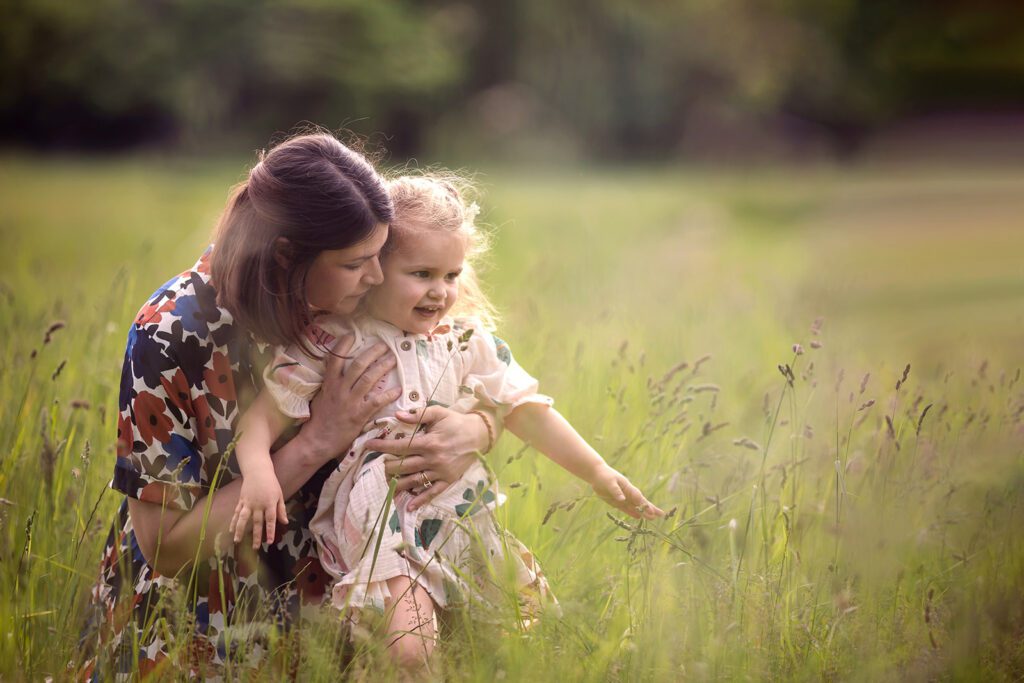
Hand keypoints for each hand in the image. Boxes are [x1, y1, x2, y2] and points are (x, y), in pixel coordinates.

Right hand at [230, 467, 288, 549]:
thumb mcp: (279, 495)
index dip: (270, 531)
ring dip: (240, 530)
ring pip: (243, 519)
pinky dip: (233, 522)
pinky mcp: (241, 501)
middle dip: (256, 535)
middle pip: (257, 522)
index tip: (269, 541)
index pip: (270, 520)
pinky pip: (236, 513)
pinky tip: (230, 530)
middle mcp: (258, 504)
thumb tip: (285, 522)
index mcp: (270, 503)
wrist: (258, 471)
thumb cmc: (271, 483)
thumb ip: (281, 510)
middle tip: (255, 547)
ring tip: (237, 541)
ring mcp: (248, 503)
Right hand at [296, 336, 401, 466]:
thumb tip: (338, 371)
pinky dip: (388, 394)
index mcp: (329, 383)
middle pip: (358, 365)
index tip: (352, 334)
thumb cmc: (319, 419)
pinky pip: (376, 401)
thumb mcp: (321, 396)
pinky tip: (398, 390)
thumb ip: (330, 384)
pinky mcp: (358, 415)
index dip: (343, 345)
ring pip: (369, 379)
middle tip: (384, 345)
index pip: (335, 359)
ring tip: (393, 359)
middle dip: (373, 352)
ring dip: (383, 367)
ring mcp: (350, 401)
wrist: (317, 441)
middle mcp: (340, 389)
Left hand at [367, 406, 490, 510]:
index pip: (400, 446)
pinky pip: (433, 492)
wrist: (480, 434)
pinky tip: (409, 506)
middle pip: (404, 466)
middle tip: (376, 466)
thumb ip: (418, 414)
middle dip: (387, 466)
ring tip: (386, 484)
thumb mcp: (439, 413)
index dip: (383, 446)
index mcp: (429, 442)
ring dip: (398, 484)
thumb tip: (397, 415)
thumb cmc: (457, 422)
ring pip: (414, 481)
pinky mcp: (448, 480)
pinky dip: (421, 500)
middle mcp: (433, 459)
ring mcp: (440, 472)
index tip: (368, 446)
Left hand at [587, 463, 663, 519]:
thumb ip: (616, 491)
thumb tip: (622, 499)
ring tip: (653, 518)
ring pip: (636, 507)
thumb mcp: (609, 482)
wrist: (597, 474)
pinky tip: (639, 517)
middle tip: (660, 515)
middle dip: (650, 509)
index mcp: (628, 487)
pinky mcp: (617, 502)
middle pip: (641, 503)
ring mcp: (623, 498)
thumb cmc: (604, 476)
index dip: (645, 505)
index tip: (651, 512)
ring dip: (644, 513)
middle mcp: (628, 494)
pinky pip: (627, 509)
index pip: (639, 498)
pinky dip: (633, 513)